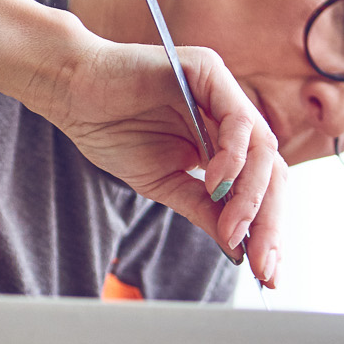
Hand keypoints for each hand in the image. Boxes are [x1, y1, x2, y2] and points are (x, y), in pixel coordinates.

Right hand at [35, 30, 284, 287]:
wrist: (72, 94)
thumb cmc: (113, 131)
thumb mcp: (164, 184)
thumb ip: (203, 210)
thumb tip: (238, 249)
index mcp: (224, 143)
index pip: (261, 189)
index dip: (268, 230)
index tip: (266, 273)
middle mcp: (232, 117)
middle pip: (272, 172)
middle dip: (270, 223)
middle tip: (264, 264)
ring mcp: (224, 93)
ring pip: (263, 149)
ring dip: (252, 196)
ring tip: (234, 229)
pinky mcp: (210, 71)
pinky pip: (238, 119)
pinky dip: (233, 156)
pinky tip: (216, 182)